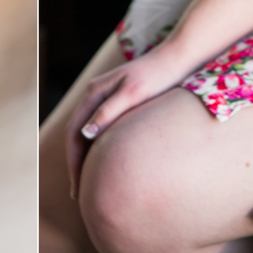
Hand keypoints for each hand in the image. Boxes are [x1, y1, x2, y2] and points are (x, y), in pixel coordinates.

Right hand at [65, 42, 197, 197]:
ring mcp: (106, 96)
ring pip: (87, 132)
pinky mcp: (119, 100)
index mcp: (94, 92)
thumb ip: (108, 112)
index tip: (77, 187)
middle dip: (76, 163)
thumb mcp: (133, 94)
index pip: (74, 133)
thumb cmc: (158, 76)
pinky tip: (107, 162)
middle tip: (79, 193)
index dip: (73, 161)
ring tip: (90, 183)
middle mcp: (95, 93)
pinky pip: (101, 128)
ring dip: (85, 156)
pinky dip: (99, 147)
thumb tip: (85, 135)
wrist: (179, 59)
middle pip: (76, 134)